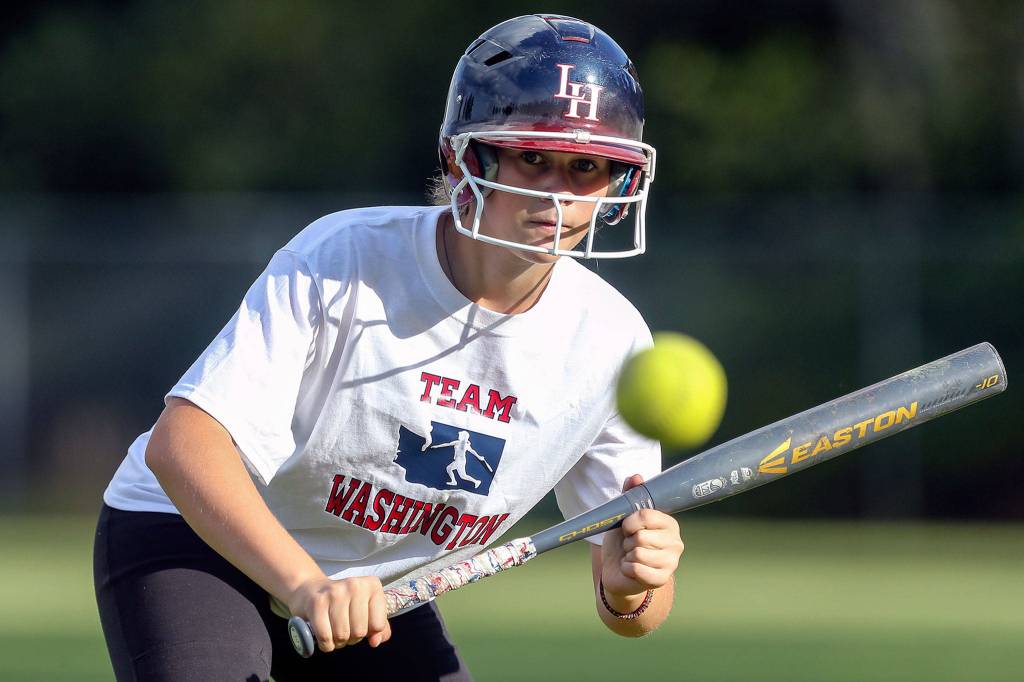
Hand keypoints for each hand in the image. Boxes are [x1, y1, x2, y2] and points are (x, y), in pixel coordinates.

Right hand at [287, 575, 391, 651]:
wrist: (310, 590)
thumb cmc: (344, 603)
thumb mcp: (366, 609)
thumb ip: (379, 627)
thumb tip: (375, 642)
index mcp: (372, 585)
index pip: (378, 624)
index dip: (369, 632)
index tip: (361, 625)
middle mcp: (355, 585)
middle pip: (359, 631)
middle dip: (352, 638)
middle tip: (346, 630)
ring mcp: (335, 593)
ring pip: (342, 635)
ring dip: (338, 642)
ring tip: (335, 632)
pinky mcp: (317, 603)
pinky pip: (325, 637)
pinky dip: (326, 644)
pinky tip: (325, 638)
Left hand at [600, 474, 683, 605]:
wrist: (618, 571)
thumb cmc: (623, 541)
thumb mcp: (623, 517)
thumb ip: (630, 495)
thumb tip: (636, 476)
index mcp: (668, 523)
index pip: (645, 515)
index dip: (629, 522)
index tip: (627, 528)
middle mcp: (675, 542)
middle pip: (640, 536)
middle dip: (627, 542)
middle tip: (630, 545)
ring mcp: (671, 562)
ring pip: (638, 553)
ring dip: (627, 556)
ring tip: (631, 557)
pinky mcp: (662, 579)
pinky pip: (637, 570)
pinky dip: (627, 569)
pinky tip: (631, 570)